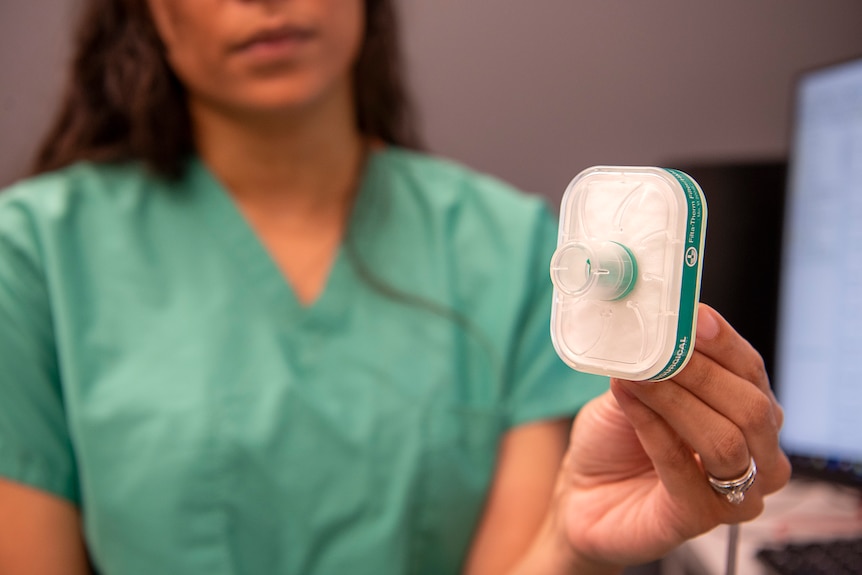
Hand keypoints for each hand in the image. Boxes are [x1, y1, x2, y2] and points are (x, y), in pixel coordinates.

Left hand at [553, 303, 790, 567]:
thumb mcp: (634, 388)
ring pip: (725, 440)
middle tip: (657, 352)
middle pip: (751, 407)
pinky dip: (653, 429)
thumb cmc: (615, 441)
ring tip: (635, 378)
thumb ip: (654, 360)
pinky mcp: (700, 518)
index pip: (751, 371)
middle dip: (700, 373)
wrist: (581, 494)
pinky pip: (683, 468)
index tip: (693, 317)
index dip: (724, 342)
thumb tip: (661, 319)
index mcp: (745, 413)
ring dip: (675, 401)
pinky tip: (629, 404)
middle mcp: (753, 454)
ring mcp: (734, 493)